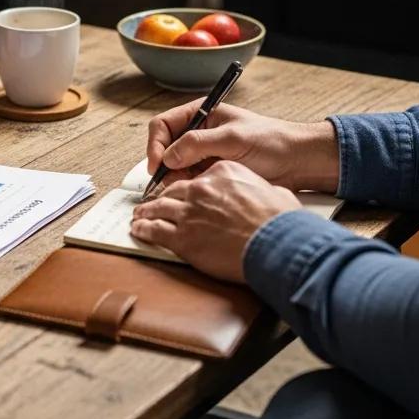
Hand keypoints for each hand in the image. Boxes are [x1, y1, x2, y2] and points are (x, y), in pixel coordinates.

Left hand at [130, 161, 300, 281]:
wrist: (276, 245)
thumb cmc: (280, 222)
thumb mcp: (273, 191)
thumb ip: (258, 189)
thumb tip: (266, 195)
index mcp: (221, 173)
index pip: (197, 177)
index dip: (189, 188)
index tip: (185, 194)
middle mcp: (201, 188)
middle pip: (174, 190)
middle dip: (161, 196)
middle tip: (153, 202)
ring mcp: (189, 212)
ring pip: (159, 208)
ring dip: (147, 211)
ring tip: (139, 215)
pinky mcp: (183, 237)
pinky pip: (156, 230)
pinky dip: (145, 229)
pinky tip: (139, 230)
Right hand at [146, 101, 338, 192]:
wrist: (298, 162)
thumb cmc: (272, 141)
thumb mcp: (233, 138)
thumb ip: (198, 144)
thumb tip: (169, 156)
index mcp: (201, 114)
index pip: (163, 125)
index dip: (156, 145)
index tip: (158, 165)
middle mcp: (199, 133)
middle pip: (165, 147)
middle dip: (164, 165)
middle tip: (171, 182)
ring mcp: (204, 154)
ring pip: (174, 167)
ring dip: (176, 178)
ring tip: (191, 187)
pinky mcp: (212, 173)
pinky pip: (189, 181)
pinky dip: (188, 188)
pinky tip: (199, 192)